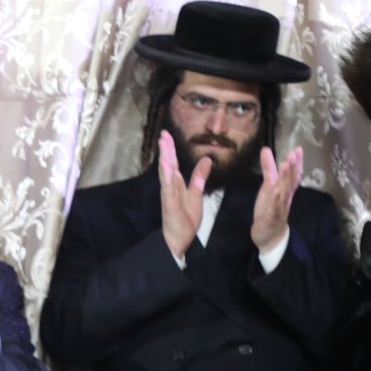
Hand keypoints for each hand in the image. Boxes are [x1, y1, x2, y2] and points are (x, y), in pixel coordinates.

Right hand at [159, 130, 209, 258]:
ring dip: (164, 158)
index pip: (174, 162)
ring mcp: (168, 193)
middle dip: (166, 149)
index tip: (167, 135)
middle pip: (168, 163)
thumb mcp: (197, 194)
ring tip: (163, 144)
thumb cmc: (185, 218)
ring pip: (166, 172)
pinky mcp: (169, 202)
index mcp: (177, 183)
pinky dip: (166, 176)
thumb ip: (199, 177)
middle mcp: (170, 185)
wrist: (179, 237)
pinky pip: (168, 187)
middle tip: (163, 133)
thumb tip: (207, 159)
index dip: (171, 149)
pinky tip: (166, 166)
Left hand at [252, 145, 301, 251]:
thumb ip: (268, 169)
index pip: (293, 175)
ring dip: (286, 179)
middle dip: (293, 167)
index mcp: (284, 190)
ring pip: (284, 192)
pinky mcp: (271, 218)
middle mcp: (284, 198)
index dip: (296, 162)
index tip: (298, 149)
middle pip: (291, 182)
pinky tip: (276, 192)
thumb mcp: (268, 186)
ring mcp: (279, 208)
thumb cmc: (270, 209)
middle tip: (294, 153)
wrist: (270, 236)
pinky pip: (274, 208)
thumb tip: (266, 149)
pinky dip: (276, 200)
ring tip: (286, 165)